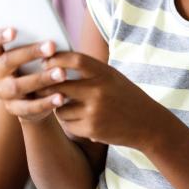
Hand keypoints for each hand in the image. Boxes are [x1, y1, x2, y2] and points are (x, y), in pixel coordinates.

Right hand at [0, 27, 66, 120]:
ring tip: (62, 73)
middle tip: (52, 46)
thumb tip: (54, 37)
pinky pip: (29, 107)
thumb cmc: (36, 67)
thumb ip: (37, 45)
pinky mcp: (14, 109)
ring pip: (18, 86)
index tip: (14, 31)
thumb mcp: (34, 56)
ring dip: (41, 79)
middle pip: (7, 61)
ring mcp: (3, 93)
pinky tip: (61, 97)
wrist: (35, 99)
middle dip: (30, 53)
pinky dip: (46, 102)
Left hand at [42, 52, 166, 146]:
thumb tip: (55, 63)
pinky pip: (67, 124)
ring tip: (70, 106)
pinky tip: (81, 120)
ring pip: (60, 107)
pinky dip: (69, 122)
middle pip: (60, 84)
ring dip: (60, 107)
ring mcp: (94, 111)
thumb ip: (90, 70)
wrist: (147, 124)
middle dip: (46, 85)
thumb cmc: (126, 97)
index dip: (57, 58)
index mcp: (105, 73)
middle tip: (41, 86)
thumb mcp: (112, 77)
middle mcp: (99, 90)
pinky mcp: (91, 129)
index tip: (46, 61)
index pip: (75, 59)